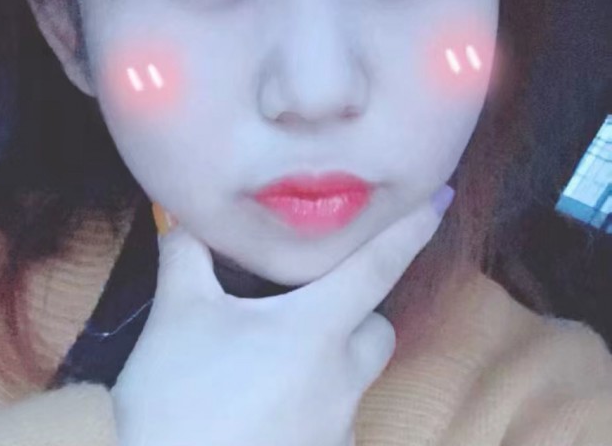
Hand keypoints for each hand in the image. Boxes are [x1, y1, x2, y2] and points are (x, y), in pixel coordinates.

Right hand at [111, 187, 452, 445]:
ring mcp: (337, 430)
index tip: (443, 196)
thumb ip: (188, 255)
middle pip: (377, 332)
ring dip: (329, 362)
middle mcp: (341, 380)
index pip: (377, 266)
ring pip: (354, 379)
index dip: (410, 227)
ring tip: (272, 362)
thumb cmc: (177, 395)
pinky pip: (332, 420)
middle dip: (356, 313)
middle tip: (306, 306)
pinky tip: (264, 406)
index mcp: (316, 330)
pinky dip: (310, 403)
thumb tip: (188, 219)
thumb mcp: (177, 314)